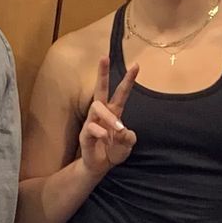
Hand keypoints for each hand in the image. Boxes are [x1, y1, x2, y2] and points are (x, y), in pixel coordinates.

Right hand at [76, 59, 138, 177]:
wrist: (99, 166)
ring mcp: (92, 122)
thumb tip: (123, 131)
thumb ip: (128, 138)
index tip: (136, 65)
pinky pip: (91, 128)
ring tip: (118, 129)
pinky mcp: (85, 135)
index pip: (121, 93)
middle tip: (104, 56)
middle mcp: (102, 114)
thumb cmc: (113, 151)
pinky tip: (106, 139)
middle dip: (102, 73)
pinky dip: (101, 133)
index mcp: (114, 112)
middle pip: (100, 89)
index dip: (128, 80)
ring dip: (109, 117)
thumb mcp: (127, 145)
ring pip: (97, 107)